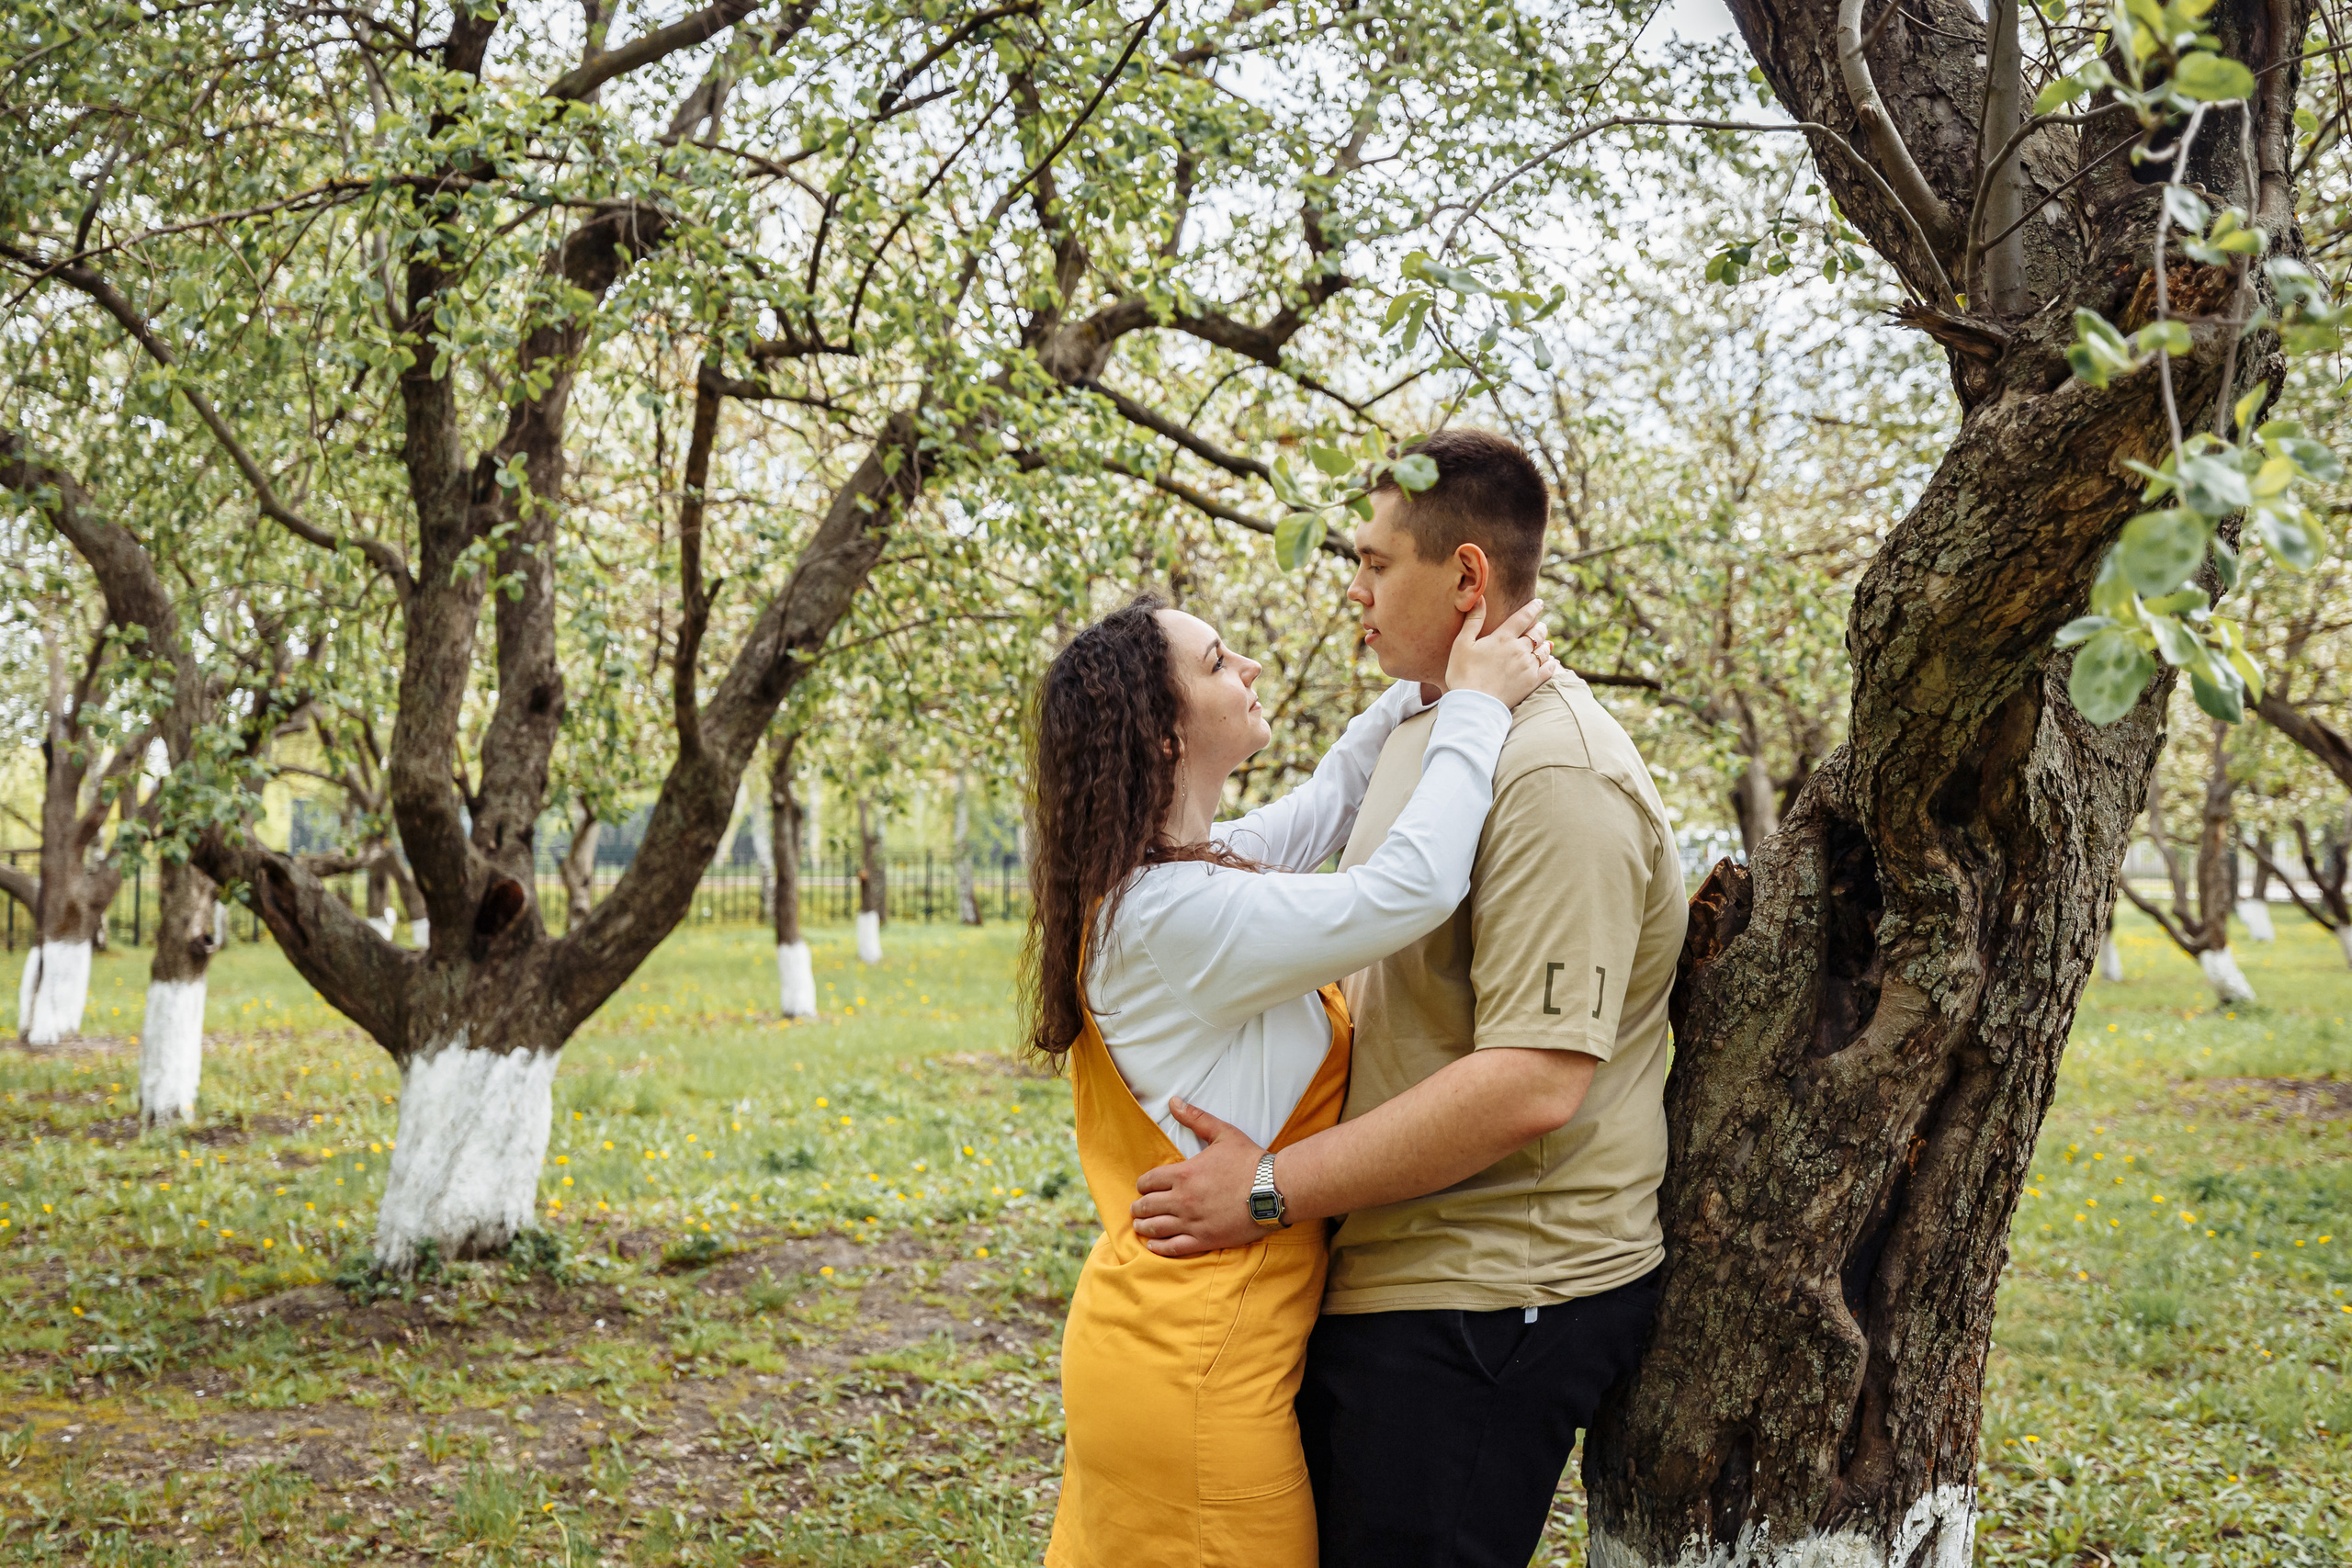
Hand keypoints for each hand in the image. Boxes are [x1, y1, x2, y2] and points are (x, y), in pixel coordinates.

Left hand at [1130, 1097, 1269, 1255]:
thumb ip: (1196, 1118)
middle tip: (1136, 1208)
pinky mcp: (1205, 1239)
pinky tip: (1153, 1246)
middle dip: (1139, 1207)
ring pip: (1156, 1227)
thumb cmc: (1250, 1160)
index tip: (1143, 1188)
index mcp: (1184, 1173)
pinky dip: (1159, 1248)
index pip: (1149, 1181)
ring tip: (1140, 1226)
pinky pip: (1174, 1247)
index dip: (1142, 1185)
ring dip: (1143, 1226)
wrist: (1275, 1189)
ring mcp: (1193, 1221)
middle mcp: (1183, 1199)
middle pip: (1148, 1206)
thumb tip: (1174, 1102)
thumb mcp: (1223, 1133)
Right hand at [1445, 597, 1559, 708]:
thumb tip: (1480, 598)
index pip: (1523, 616)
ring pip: (1545, 649)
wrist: (1474, 705)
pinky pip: (1549, 669)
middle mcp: (1519, 649)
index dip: (1533, 607)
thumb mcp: (1462, 644)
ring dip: (1545, 643)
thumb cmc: (1463, 674)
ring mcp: (1528, 666)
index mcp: (1503, 638)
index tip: (1539, 602)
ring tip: (1545, 643)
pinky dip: (1552, 662)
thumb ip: (1473, 620)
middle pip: (1537, 632)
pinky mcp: (1532, 682)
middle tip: (1539, 625)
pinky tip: (1552, 661)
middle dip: (1539, 627)